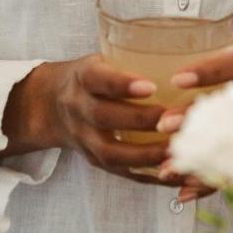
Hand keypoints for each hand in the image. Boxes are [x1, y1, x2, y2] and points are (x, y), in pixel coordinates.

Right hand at [5, 55, 171, 184]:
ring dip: (148, 155)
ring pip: (112, 153)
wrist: (53, 106)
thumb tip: (180, 55)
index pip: (99, 80)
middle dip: (140, 121)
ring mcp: (85, 140)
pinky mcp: (96, 162)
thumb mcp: (101, 60)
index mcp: (83, 79)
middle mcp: (79, 109)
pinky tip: (179, 176)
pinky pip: (124, 174)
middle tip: (174, 120)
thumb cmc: (92, 79)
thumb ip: (130, 59)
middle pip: (104, 117)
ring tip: (179, 151)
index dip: (123, 84)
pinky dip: (153, 177)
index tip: (151, 86)